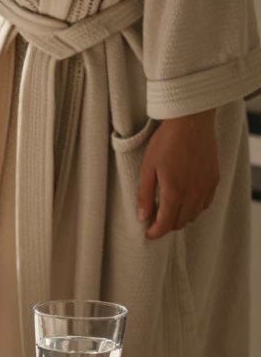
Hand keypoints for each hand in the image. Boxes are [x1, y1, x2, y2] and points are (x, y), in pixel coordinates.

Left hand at [139, 109, 218, 239]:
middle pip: (181, 222)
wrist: (191, 122)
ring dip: (181, 217)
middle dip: (167, 225)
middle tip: (155, 220)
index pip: (166, 224)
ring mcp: (206, 187)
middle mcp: (193, 193)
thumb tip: (142, 217)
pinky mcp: (214, 179)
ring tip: (169, 209)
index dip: (156, 232)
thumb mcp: (147, 169)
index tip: (148, 234)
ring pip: (195, 215)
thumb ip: (145, 195)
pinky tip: (185, 199)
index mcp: (174, 193)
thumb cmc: (165, 143)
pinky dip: (195, 207)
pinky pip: (206, 203)